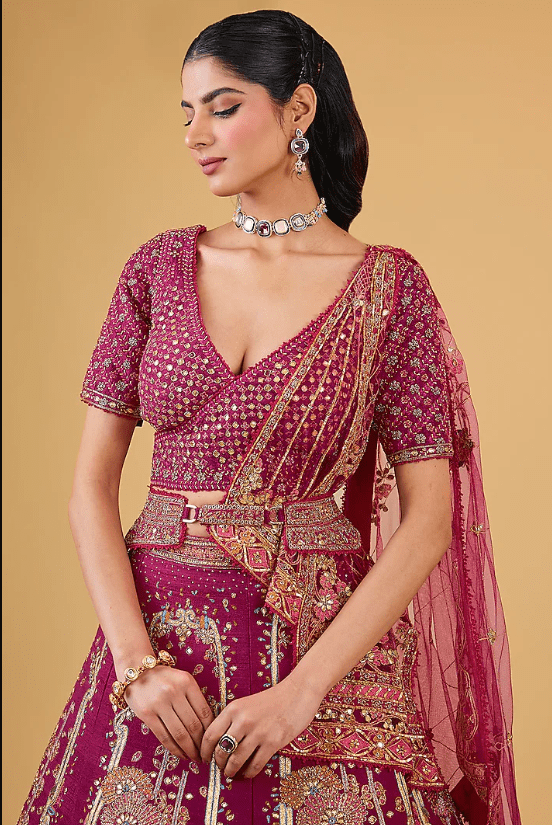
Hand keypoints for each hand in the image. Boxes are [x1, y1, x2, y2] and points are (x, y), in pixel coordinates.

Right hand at [123, 665, 214, 760]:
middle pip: (193, 725)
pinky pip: (163, 736)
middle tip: (205, 755)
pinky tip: (180, 754)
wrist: (137, 671)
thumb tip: (208, 726)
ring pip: (179, 733)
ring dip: (189, 749)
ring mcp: (159, 703)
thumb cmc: (164, 678)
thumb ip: (194, 698)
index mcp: (187, 682)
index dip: (210, 730)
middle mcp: (174, 692)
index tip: (212, 741)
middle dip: (201, 744)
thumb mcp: (183, 680)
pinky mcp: (146, 714)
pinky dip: (174, 749)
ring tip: (194, 757)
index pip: (204, 711)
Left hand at [199, 676, 322, 779]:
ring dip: (231, 771)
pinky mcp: (273, 742)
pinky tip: (247, 774)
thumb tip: (219, 743)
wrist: (297, 692)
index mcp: (234, 709)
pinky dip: (248, 773)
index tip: (204, 758)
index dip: (204, 751)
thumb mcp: (246, 704)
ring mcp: (258, 732)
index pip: (210, 735)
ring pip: (236, 761)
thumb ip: (233, 719)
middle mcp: (243, 720)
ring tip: (231, 773)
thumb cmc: (272, 699)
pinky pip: (255, 765)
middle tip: (220, 768)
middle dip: (218, 763)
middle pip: (221, 750)